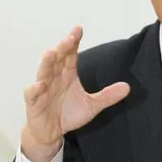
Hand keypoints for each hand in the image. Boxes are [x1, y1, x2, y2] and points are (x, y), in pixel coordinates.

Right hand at [22, 25, 129, 161]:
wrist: (52, 132)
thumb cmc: (68, 114)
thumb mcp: (92, 105)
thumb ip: (108, 96)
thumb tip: (128, 87)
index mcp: (67, 74)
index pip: (70, 54)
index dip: (74, 41)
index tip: (78, 29)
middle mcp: (54, 77)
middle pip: (57, 59)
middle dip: (63, 48)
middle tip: (70, 38)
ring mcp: (42, 88)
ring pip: (43, 72)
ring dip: (47, 62)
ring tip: (51, 53)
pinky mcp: (34, 103)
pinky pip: (33, 94)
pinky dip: (35, 89)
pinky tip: (40, 84)